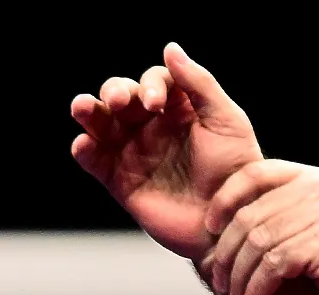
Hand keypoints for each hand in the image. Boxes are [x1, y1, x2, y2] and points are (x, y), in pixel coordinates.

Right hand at [70, 43, 261, 261]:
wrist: (229, 222)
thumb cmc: (236, 171)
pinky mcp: (122, 181)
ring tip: (82, 108)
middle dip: (114, 91)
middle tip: (119, 102)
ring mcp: (136, 153)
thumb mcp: (226, 121)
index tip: (157, 104)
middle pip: (121, 97)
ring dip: (89, 111)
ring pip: (101, 124)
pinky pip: (95, 160)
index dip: (150, 85)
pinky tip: (85, 145)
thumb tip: (169, 48)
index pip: (154, 82)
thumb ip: (199, 84)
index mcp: (181, 110)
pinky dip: (85, 150)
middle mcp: (154, 128)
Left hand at [204, 160, 318, 294]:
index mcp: (310, 179)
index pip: (253, 175)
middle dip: (226, 254)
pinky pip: (274, 267)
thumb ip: (280, 214)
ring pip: (258, 245)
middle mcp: (316, 191)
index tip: (208, 228)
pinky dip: (256, 290)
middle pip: (249, 217)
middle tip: (217, 281)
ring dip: (239, 279)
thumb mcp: (315, 224)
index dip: (224, 200)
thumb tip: (221, 229)